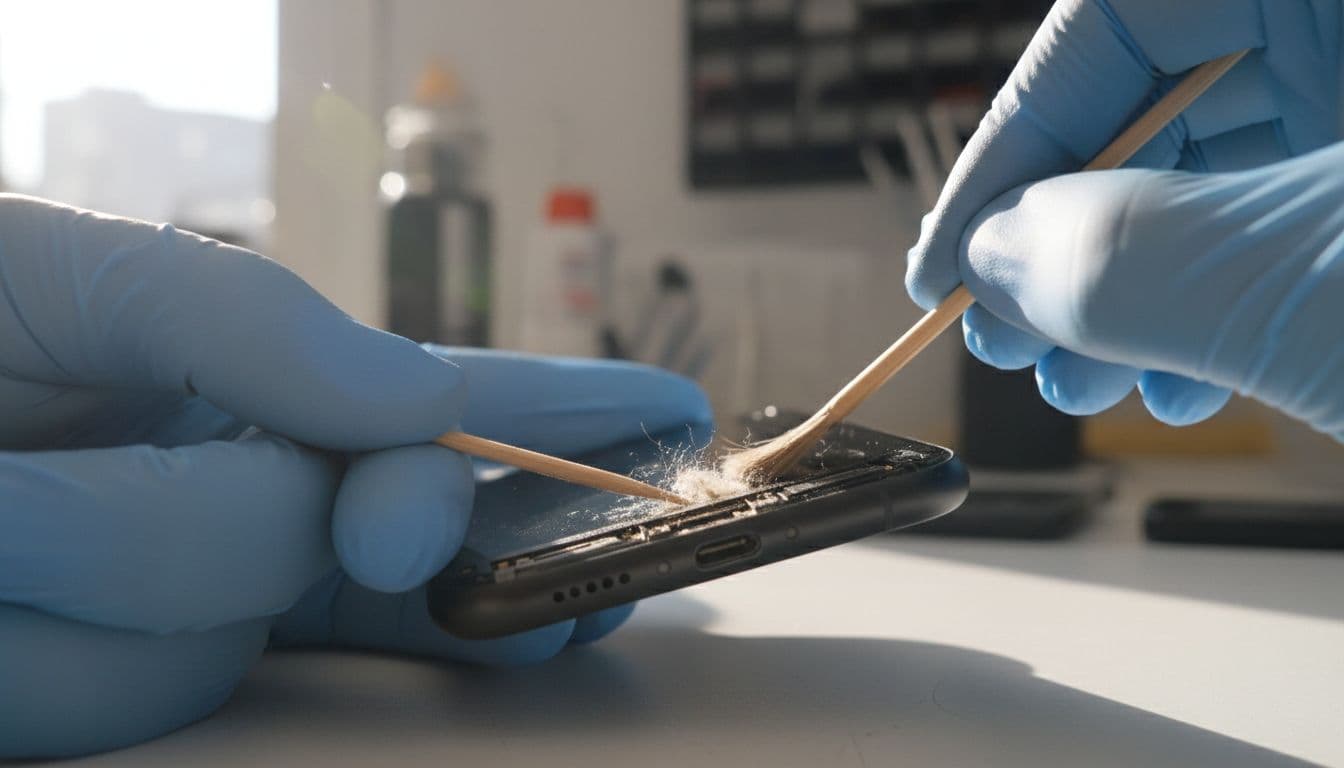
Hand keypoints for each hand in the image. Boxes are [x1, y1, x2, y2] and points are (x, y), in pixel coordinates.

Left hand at [0, 196, 711, 756]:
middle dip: (398, 522)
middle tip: (388, 512)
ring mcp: (173, 617)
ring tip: (1, 495)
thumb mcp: (91, 277)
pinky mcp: (99, 691)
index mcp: (267, 404)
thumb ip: (269, 333)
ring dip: (117, 552)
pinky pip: (137, 698)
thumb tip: (420, 411)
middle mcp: (247, 518)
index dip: (564, 423)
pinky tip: (1, 554)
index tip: (671, 428)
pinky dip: (52, 627)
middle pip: (388, 551)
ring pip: (234, 632)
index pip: (447, 418)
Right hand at [906, 0, 1340, 421]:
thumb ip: (1128, 256)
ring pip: (1202, 193)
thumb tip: (988, 255)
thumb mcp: (1300, 281)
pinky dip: (1205, 324)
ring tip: (1075, 386)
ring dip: (1116, 305)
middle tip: (1004, 339)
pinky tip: (1173, 390)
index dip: (1007, 148)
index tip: (944, 266)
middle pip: (1146, 117)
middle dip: (1057, 246)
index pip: (1110, 28)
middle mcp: (1340, 37)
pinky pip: (1269, 248)